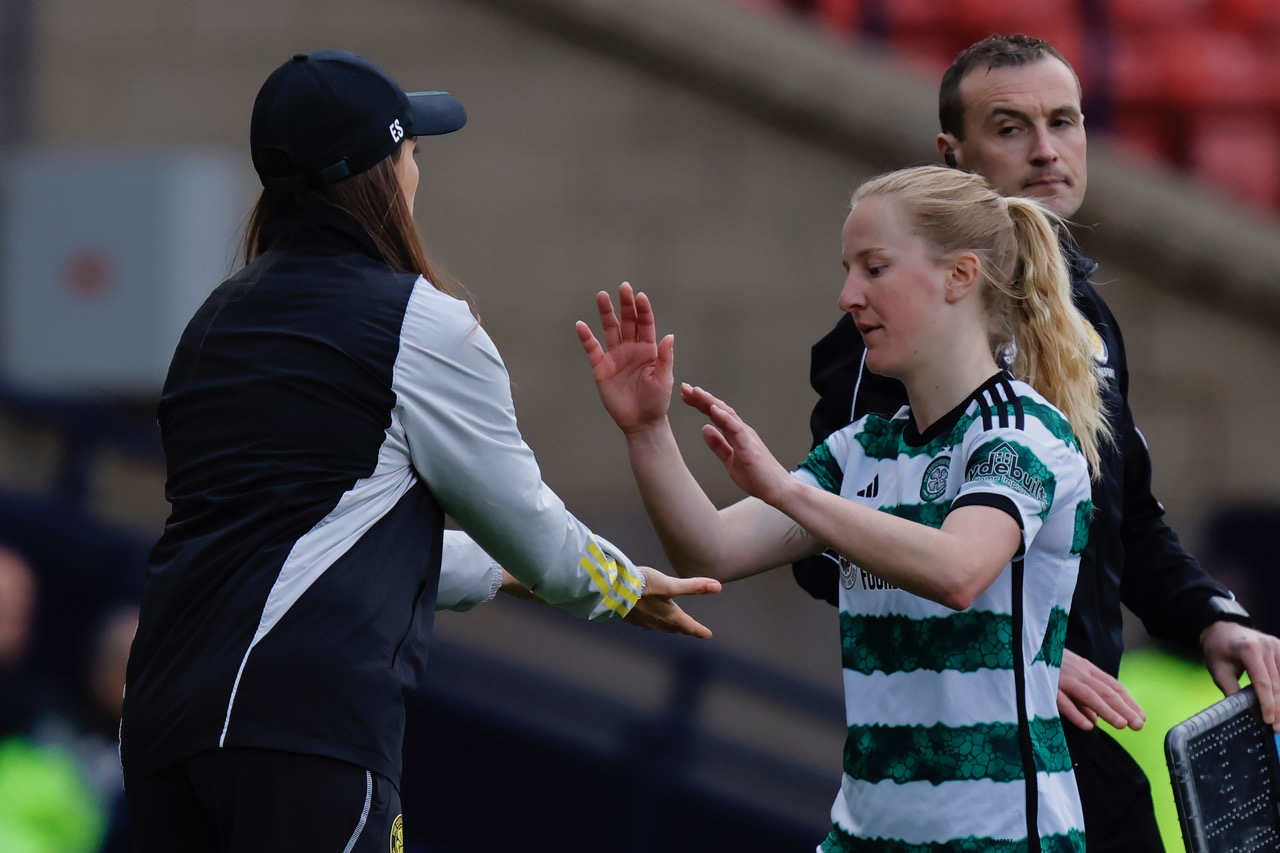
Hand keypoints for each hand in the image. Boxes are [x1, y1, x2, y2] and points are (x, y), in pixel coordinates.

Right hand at [576, 283, 674, 434]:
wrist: (641, 422)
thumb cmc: (656, 401)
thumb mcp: (664, 379)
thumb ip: (665, 357)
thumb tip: (669, 336)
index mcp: (648, 349)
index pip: (645, 324)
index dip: (643, 310)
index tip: (639, 296)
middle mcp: (631, 348)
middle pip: (628, 321)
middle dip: (625, 304)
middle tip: (623, 287)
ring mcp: (615, 356)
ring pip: (610, 329)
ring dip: (606, 313)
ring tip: (602, 296)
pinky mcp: (601, 367)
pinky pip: (592, 349)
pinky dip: (586, 337)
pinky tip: (581, 325)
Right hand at [624, 567, 721, 637]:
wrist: (612, 590)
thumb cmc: (643, 586)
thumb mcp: (670, 584)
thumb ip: (693, 586)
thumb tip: (718, 587)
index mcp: (669, 616)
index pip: (688, 626)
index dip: (699, 630)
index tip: (707, 634)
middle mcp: (657, 622)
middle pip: (673, 627)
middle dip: (682, 628)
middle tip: (690, 629)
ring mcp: (642, 621)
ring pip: (658, 626)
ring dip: (666, 626)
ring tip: (670, 624)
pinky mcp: (629, 617)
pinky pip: (644, 622)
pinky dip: (650, 621)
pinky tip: (646, 616)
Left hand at [680, 383, 794, 506]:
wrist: (778, 490)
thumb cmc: (757, 477)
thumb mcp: (730, 461)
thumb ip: (718, 445)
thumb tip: (704, 429)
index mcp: (736, 435)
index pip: (716, 415)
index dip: (700, 404)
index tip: (686, 395)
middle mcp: (742, 431)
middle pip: (719, 409)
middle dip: (701, 398)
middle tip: (685, 387)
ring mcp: (747, 436)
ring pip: (726, 414)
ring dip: (710, 402)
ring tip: (696, 392)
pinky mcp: (749, 446)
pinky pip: (736, 427)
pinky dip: (724, 417)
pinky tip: (712, 409)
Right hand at [1056, 648, 1145, 731]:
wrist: (1023, 647)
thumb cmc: (1048, 663)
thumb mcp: (1070, 675)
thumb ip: (1082, 698)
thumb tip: (1094, 720)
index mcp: (1087, 669)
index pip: (1114, 686)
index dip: (1129, 702)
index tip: (1141, 717)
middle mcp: (1079, 673)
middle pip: (1106, 691)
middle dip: (1124, 709)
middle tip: (1138, 725)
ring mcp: (1064, 678)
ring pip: (1090, 695)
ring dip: (1107, 710)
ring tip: (1122, 725)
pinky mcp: (1047, 685)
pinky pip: (1063, 700)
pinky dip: (1076, 713)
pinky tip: (1088, 726)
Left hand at [1201, 621, 1279, 730]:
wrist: (1222, 629)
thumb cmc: (1218, 651)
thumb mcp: (1218, 672)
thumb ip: (1232, 692)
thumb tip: (1246, 714)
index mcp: (1248, 649)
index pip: (1263, 682)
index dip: (1267, 703)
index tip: (1268, 720)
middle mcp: (1267, 645)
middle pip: (1277, 683)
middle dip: (1277, 708)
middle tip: (1276, 727)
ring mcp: (1277, 645)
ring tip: (1279, 721)